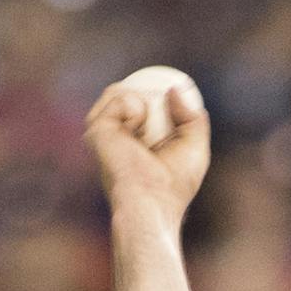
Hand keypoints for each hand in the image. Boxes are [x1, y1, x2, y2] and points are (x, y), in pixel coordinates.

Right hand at [85, 74, 210, 223]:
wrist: (151, 201)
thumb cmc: (173, 185)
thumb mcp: (194, 147)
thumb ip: (193, 118)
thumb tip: (175, 89)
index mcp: (132, 139)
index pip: (139, 102)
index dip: (156, 93)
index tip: (174, 94)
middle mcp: (113, 134)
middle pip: (128, 92)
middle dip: (150, 94)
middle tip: (163, 120)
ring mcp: (101, 130)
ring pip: (119, 91)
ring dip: (143, 103)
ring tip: (146, 133)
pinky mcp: (96, 128)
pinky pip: (117, 96)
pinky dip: (134, 109)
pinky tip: (135, 132)